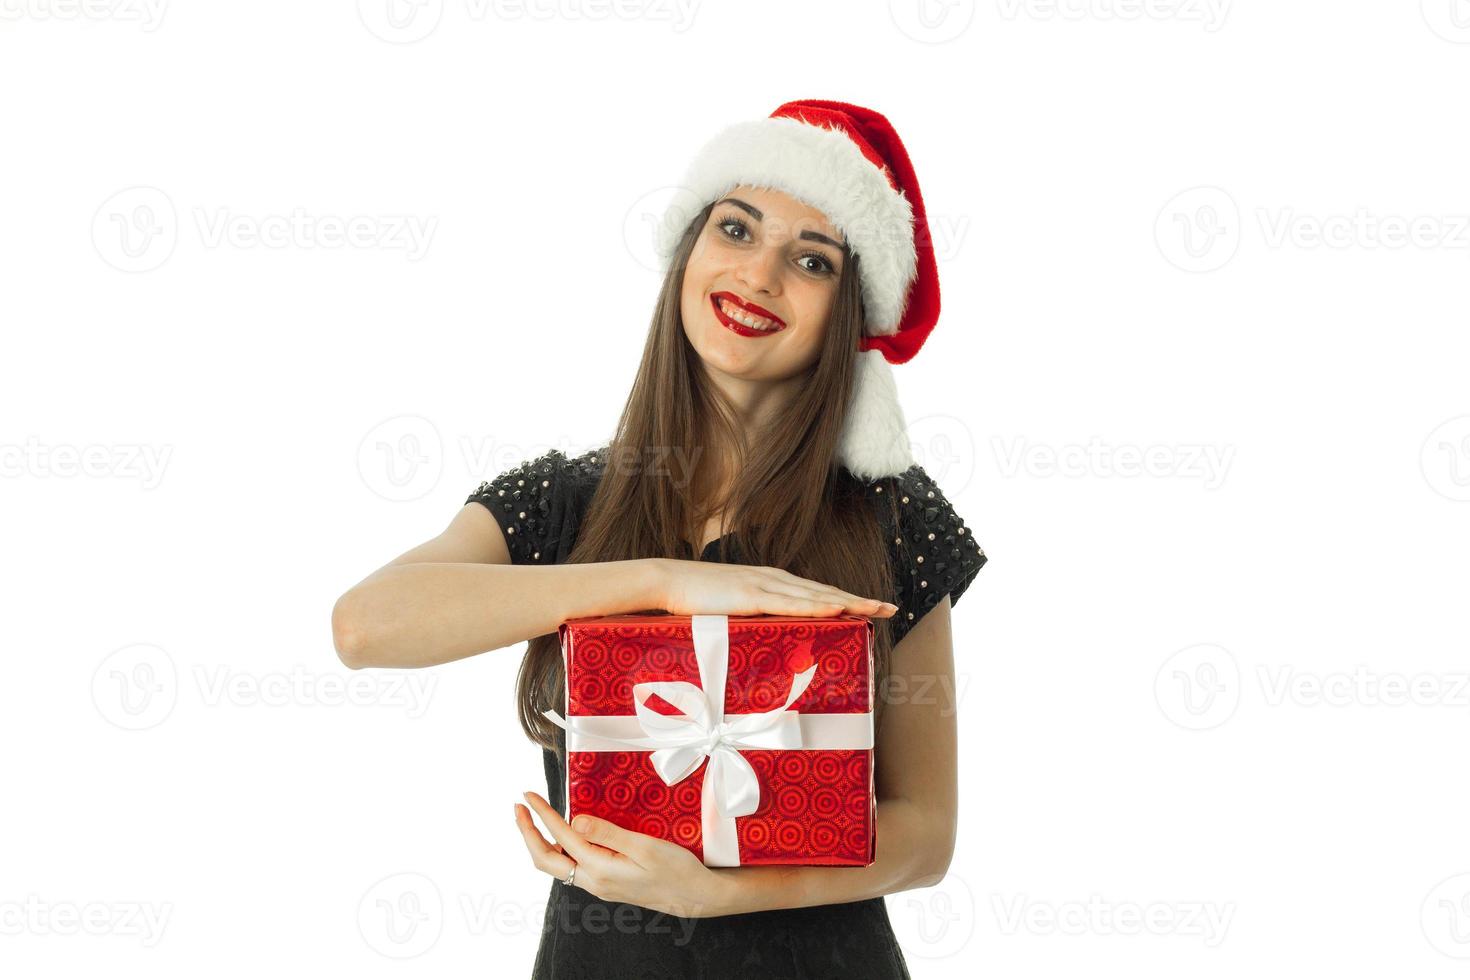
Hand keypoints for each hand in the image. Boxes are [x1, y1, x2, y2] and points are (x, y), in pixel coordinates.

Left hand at [514, 791, 734, 917]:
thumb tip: (574, 820)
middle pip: (545, 859)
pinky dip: (560, 848)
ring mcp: (598, 885)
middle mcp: (593, 881)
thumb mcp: (644, 846)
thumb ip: (607, 833)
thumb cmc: (676, 870)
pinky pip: (573, 866)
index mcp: (600, 870)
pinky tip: (565, 834)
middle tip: (519, 807)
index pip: (561, 837)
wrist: (695, 897)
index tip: (528, 795)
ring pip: (557, 864)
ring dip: (541, 841)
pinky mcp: (606, 884)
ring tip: (535, 817)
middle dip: (528, 833)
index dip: (542, 814)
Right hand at [651, 559, 897, 618]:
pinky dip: (818, 606)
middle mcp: (774, 579)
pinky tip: (838, 610)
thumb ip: (749, 621)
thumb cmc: (694, 600)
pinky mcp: (752, 596)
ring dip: (848, 603)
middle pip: (825, 592)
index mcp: (771, 582)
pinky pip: (792, 603)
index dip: (846, 599)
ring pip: (816, 596)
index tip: (872, 607)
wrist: (667, 582)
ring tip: (875, 610)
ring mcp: (765, 585)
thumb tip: (763, 640)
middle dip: (859, 601)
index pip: (816, 593)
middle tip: (890, 609)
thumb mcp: (729, 610)